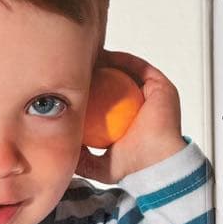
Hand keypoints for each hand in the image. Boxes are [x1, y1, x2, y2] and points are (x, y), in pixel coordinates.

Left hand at [75, 50, 186, 183]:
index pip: (106, 99)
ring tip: (90, 55)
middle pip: (116, 82)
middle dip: (98, 71)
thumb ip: (80, 158)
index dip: (90, 89)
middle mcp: (141, 106)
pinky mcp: (162, 88)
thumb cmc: (131, 168)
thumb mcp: (96, 166)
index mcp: (128, 121)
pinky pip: (141, 68)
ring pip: (129, 72)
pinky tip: (107, 57)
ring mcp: (153, 96)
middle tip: (78, 64)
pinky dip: (125, 61)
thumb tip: (59, 148)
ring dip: (110, 61)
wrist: (155, 166)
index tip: (72, 82)